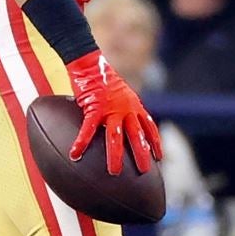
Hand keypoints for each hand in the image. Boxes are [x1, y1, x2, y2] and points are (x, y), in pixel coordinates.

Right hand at [66, 50, 162, 175]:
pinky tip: (75, 154)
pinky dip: (82, 142)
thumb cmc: (102, 78)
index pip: (149, 126)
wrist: (90, 63)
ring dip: (116, 156)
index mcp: (134, 105)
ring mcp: (111, 109)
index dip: (155, 142)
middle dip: (142, 153)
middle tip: (144, 171)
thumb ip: (122, 107)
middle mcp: (126, 108)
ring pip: (116, 136)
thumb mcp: (120, 93)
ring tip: (114, 172)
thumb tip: (118, 121)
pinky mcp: (94, 107)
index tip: (159, 157)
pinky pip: (88, 128)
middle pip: (138, 135)